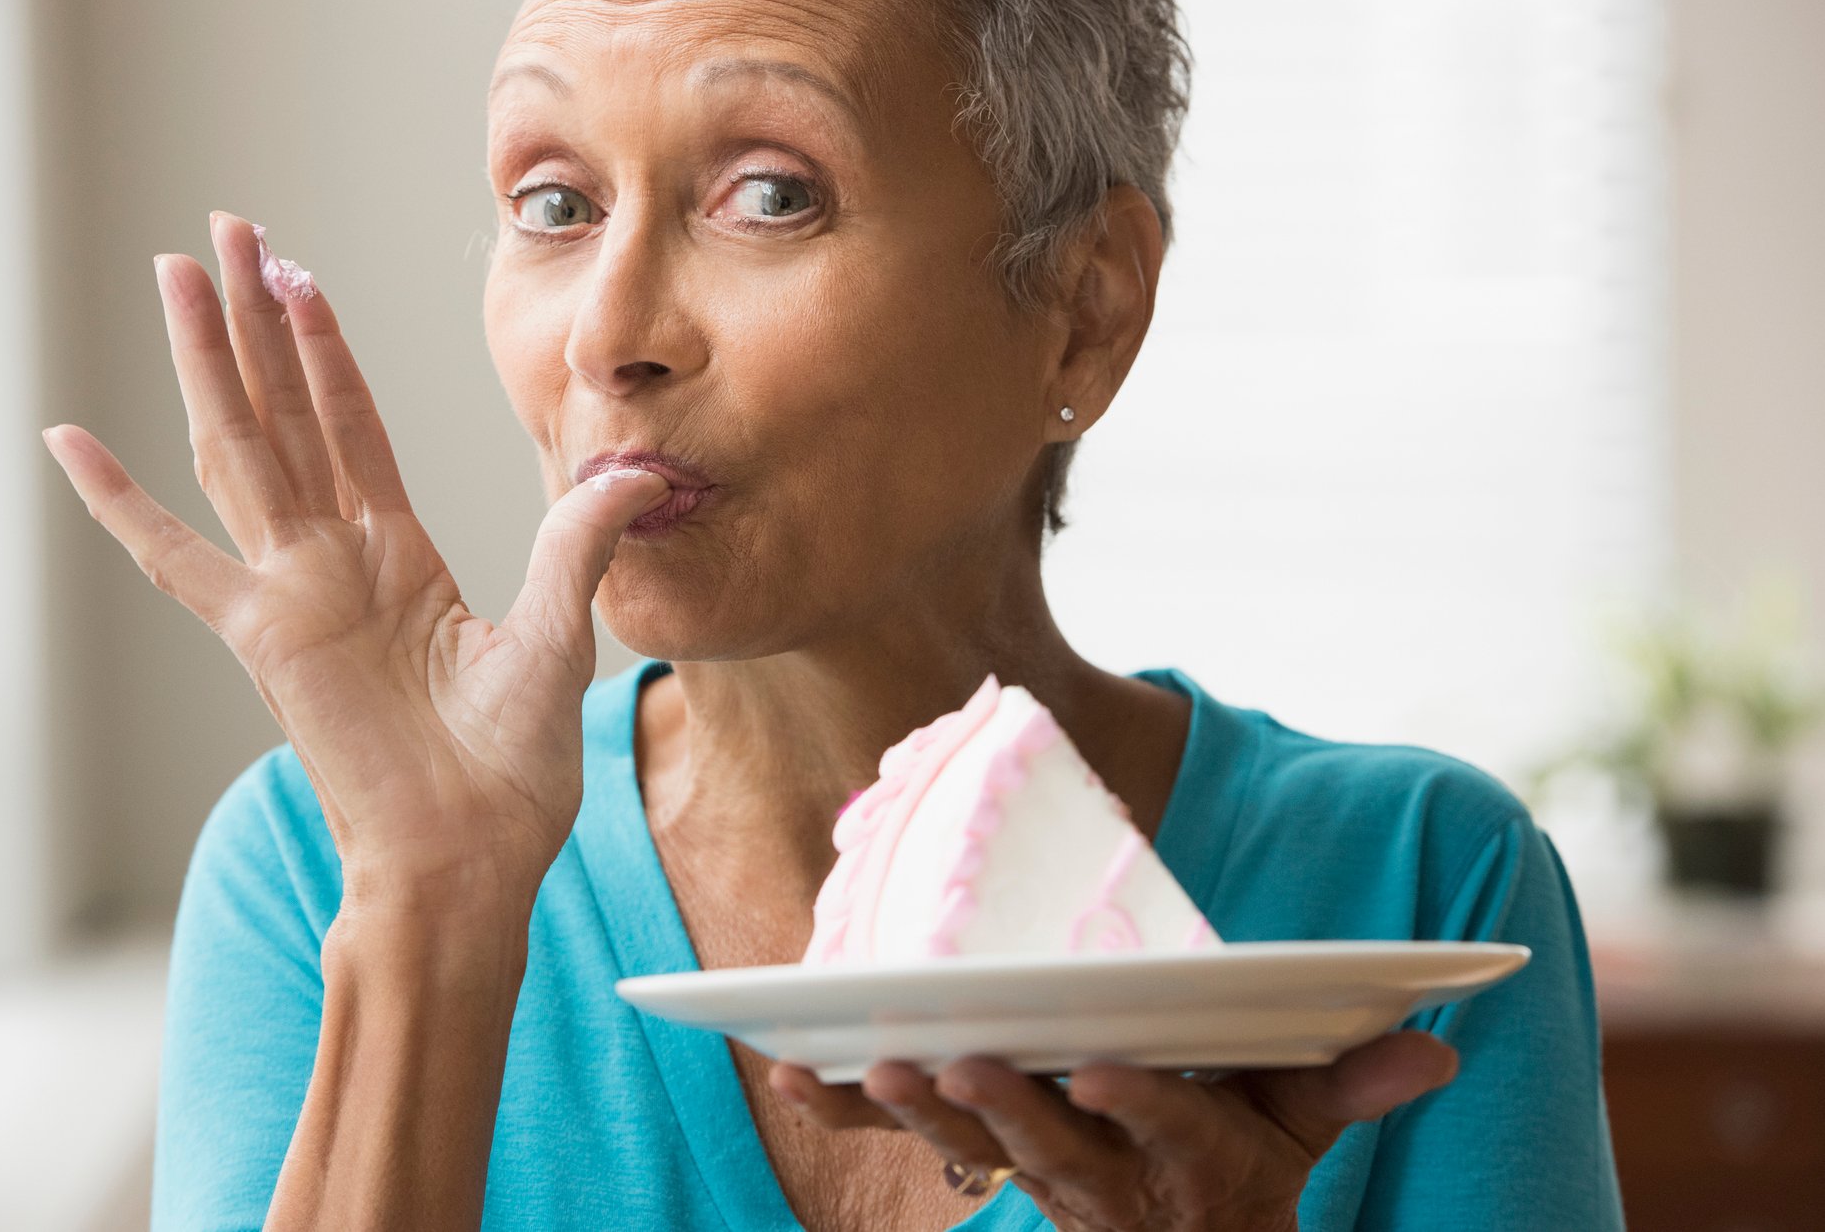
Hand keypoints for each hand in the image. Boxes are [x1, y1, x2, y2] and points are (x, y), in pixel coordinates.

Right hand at [41, 212, 671, 914]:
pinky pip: (173, 561)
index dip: (322, 348)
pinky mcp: (261, 638)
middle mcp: (333, 560)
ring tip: (177, 274)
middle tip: (222, 230)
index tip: (295, 271)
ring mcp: (290, 593)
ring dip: (207, 361)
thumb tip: (636, 473)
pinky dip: (119, 505)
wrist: (472, 858)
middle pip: (279, 410)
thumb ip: (578, 545)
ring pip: (236, 448)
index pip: (351, 424)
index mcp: (396, 555)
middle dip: (254, 318)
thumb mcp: (560, 639)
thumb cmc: (513, 773)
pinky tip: (70, 443)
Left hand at [768, 1031, 1458, 1230]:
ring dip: (924, 1111)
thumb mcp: (1300, 1135)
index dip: (1138, 1102)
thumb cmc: (1242, 1166)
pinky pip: (910, 1143)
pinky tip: (788, 1071)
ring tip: (870, 1065)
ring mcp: (1043, 1176)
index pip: (1170, 1128)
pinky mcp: (987, 1161)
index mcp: (1195, 1157)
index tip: (1103, 1069)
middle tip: (961, 1062)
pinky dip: (846, 1112)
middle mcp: (1110, 1175)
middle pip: (1058, 1145)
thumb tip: (1434, 1045)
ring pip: (981, 1147)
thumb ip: (1349, 1087)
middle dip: (1010, 1106)